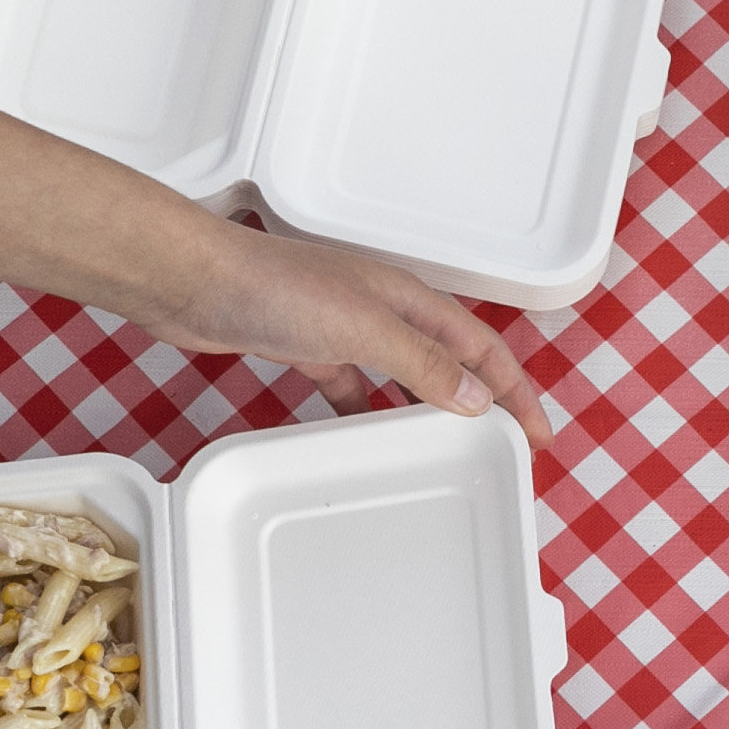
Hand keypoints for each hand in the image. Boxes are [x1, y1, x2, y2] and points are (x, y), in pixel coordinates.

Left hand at [158, 224, 556, 439]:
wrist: (193, 282)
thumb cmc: (273, 288)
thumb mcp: (364, 329)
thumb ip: (423, 363)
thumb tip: (477, 398)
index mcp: (407, 298)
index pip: (481, 348)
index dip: (514, 390)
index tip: (536, 434)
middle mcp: (381, 308)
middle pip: (449, 358)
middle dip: (482, 400)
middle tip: (503, 445)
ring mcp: (341, 326)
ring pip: (403, 372)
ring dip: (429, 406)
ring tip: (446, 446)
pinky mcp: (303, 344)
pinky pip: (352, 383)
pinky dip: (366, 409)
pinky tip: (364, 432)